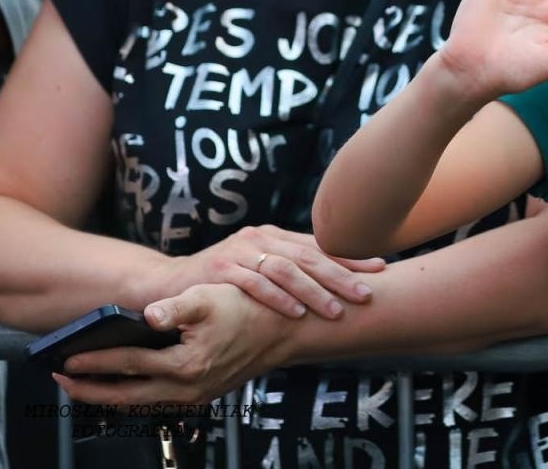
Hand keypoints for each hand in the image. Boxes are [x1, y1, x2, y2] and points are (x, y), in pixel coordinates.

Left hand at [54, 283, 291, 406]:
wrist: (287, 330)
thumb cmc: (252, 309)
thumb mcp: (211, 297)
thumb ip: (176, 307)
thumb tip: (146, 315)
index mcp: (185, 365)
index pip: (127, 365)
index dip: (93, 363)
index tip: (66, 360)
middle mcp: (187, 388)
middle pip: (124, 397)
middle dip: (88, 391)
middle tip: (60, 381)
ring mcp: (195, 395)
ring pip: (139, 403)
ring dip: (109, 396)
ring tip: (85, 386)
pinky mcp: (202, 394)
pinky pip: (157, 401)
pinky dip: (133, 396)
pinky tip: (125, 384)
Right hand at [155, 223, 383, 320]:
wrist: (166, 284)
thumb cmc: (220, 282)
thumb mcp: (256, 270)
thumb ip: (288, 271)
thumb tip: (334, 282)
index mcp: (274, 237)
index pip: (319, 246)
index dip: (350, 258)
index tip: (380, 268)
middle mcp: (260, 238)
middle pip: (308, 257)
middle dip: (341, 276)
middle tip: (366, 294)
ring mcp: (239, 252)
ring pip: (285, 270)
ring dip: (313, 291)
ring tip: (335, 310)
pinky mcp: (219, 269)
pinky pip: (254, 283)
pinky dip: (277, 298)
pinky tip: (295, 311)